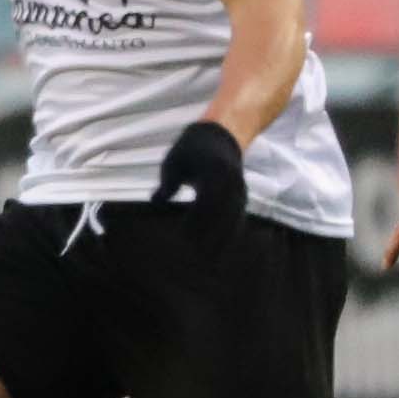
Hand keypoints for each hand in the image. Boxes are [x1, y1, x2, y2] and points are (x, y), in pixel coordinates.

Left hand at [152, 121, 247, 246]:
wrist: (222, 135)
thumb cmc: (192, 148)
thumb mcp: (175, 160)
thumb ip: (168, 182)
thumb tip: (156, 202)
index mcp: (214, 171)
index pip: (206, 202)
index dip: (196, 221)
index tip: (183, 236)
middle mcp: (231, 183)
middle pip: (222, 215)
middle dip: (210, 237)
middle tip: (196, 257)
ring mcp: (239, 190)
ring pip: (233, 221)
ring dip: (222, 242)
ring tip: (210, 263)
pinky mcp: (242, 197)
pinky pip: (238, 220)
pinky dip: (230, 237)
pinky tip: (222, 253)